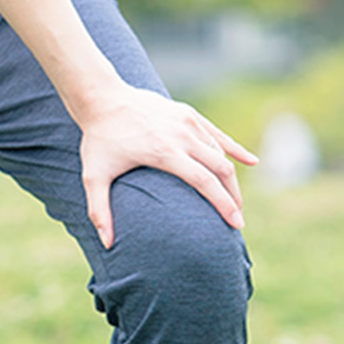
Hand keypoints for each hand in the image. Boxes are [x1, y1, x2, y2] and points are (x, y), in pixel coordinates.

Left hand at [76, 85, 257, 248]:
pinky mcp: (188, 114)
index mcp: (164, 152)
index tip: (236, 224)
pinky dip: (234, 149)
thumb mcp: (93, 177)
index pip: (205, 182)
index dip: (223, 204)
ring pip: (220, 153)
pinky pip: (217, 135)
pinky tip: (251, 162)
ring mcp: (187, 123)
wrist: (102, 98)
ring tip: (231, 200)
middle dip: (232, 196)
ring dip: (230, 178)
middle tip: (236, 219)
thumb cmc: (98, 139)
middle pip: (220, 169)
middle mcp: (181, 136)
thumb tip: (107, 246)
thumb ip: (99, 211)